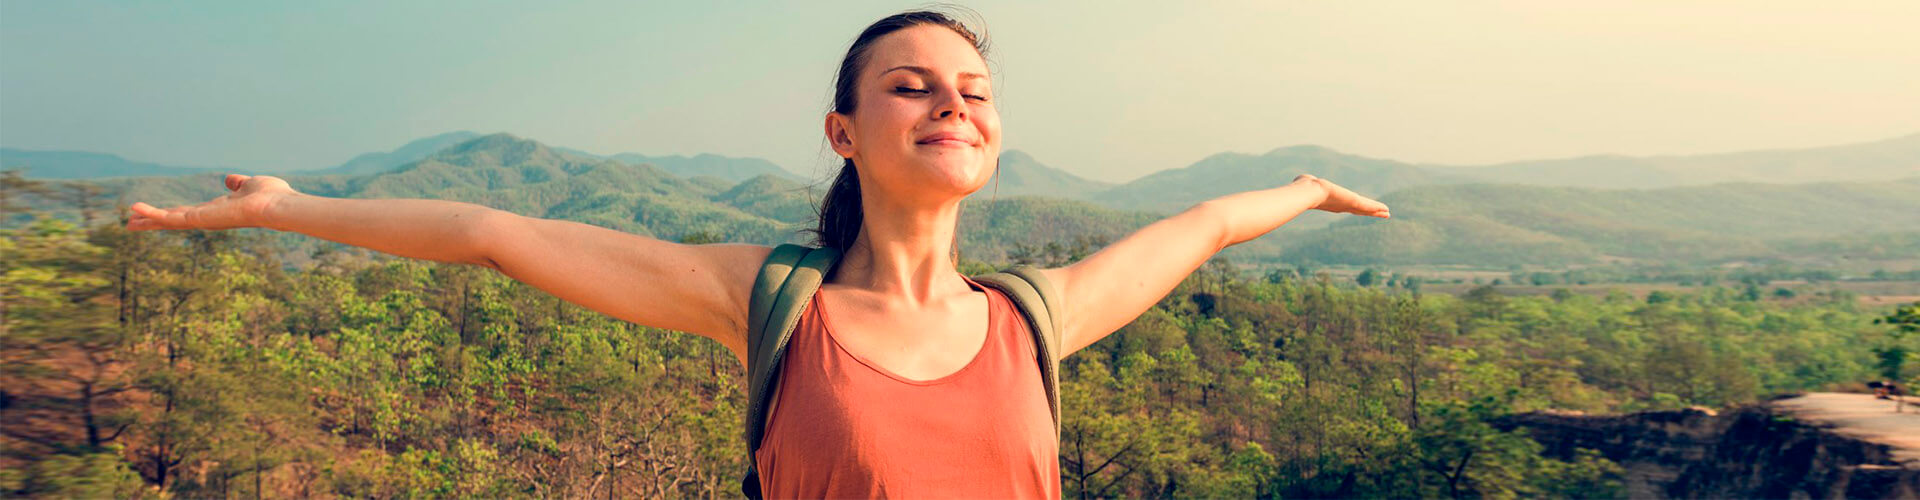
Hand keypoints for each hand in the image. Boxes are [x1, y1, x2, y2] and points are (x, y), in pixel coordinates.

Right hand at [126, 174, 298, 230]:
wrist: (277, 206)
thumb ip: (238, 183)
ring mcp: (202, 220)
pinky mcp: (199, 220)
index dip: (171, 212)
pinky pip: (170, 218)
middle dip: (153, 221)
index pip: (189, 213)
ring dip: (148, 220)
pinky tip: (133, 209)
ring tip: (127, 221)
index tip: (157, 214)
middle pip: (173, 220)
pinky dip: (152, 213)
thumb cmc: (271, 197)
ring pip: (168, 221)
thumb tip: (230, 179)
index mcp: (218, 210)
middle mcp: (208, 218)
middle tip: (132, 224)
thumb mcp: (250, 184)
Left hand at [1294, 174, 1389, 218]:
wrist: (1309, 192)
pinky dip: (1377, 208)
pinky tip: (1386, 210)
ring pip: (1365, 209)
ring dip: (1376, 211)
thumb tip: (1300, 179)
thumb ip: (1306, 182)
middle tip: (1380, 214)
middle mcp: (1341, 206)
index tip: (1360, 209)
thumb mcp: (1306, 183)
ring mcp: (1348, 205)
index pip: (1347, 206)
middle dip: (1369, 212)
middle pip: (1359, 210)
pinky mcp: (1353, 202)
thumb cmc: (1303, 189)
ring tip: (1387, 213)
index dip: (1355, 208)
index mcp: (1332, 202)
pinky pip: (1368, 206)